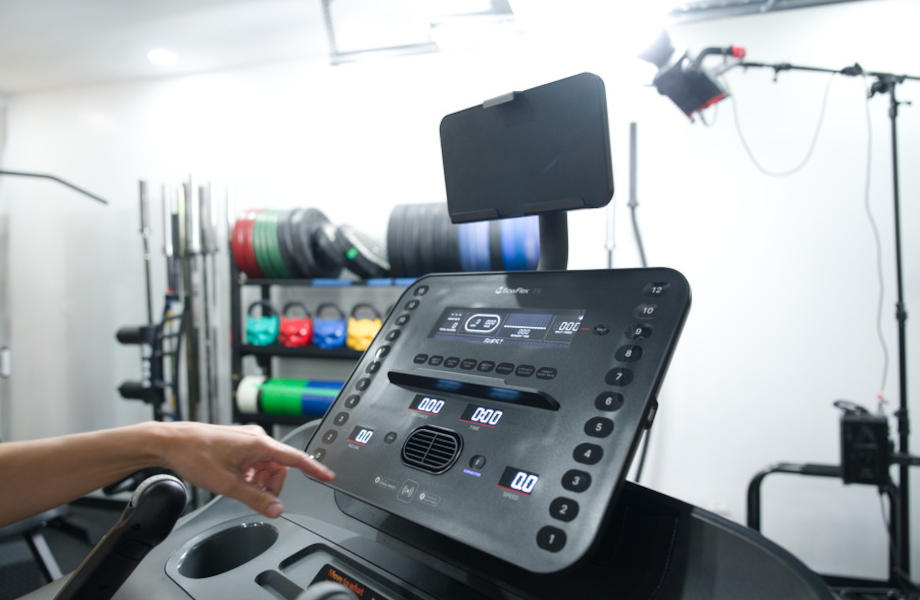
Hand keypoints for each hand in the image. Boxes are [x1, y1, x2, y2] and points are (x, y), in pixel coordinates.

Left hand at [155, 422, 334, 517]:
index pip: (295, 458)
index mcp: (259, 444)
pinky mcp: (239, 443)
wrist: (171, 443)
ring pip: (266, 467)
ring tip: (239, 488)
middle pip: (279, 468)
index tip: (328, 476)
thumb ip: (255, 498)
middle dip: (271, 485)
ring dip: (259, 481)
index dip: (314, 469)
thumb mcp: (227, 484)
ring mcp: (247, 440)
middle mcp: (256, 438)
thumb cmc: (195, 455)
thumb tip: (276, 509)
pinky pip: (255, 462)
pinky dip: (250, 475)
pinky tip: (235, 481)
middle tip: (255, 497)